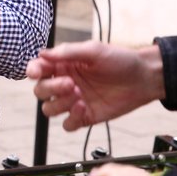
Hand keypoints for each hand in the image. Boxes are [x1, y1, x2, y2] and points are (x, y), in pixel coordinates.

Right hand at [27, 41, 165, 129]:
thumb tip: (42, 53)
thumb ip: (67, 52)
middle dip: (51, 88)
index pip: (38, 69)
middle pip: (40, 91)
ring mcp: (74, 101)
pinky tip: (85, 108)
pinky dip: (71, 119)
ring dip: (60, 104)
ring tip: (80, 96)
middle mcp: (65, 82)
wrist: (143, 78)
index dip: (33, 70)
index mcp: (64, 64)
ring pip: (49, 109)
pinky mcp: (85, 117)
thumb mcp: (94, 50)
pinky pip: (67, 125)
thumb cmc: (120, 60)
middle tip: (71, 84)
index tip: (36, 72)